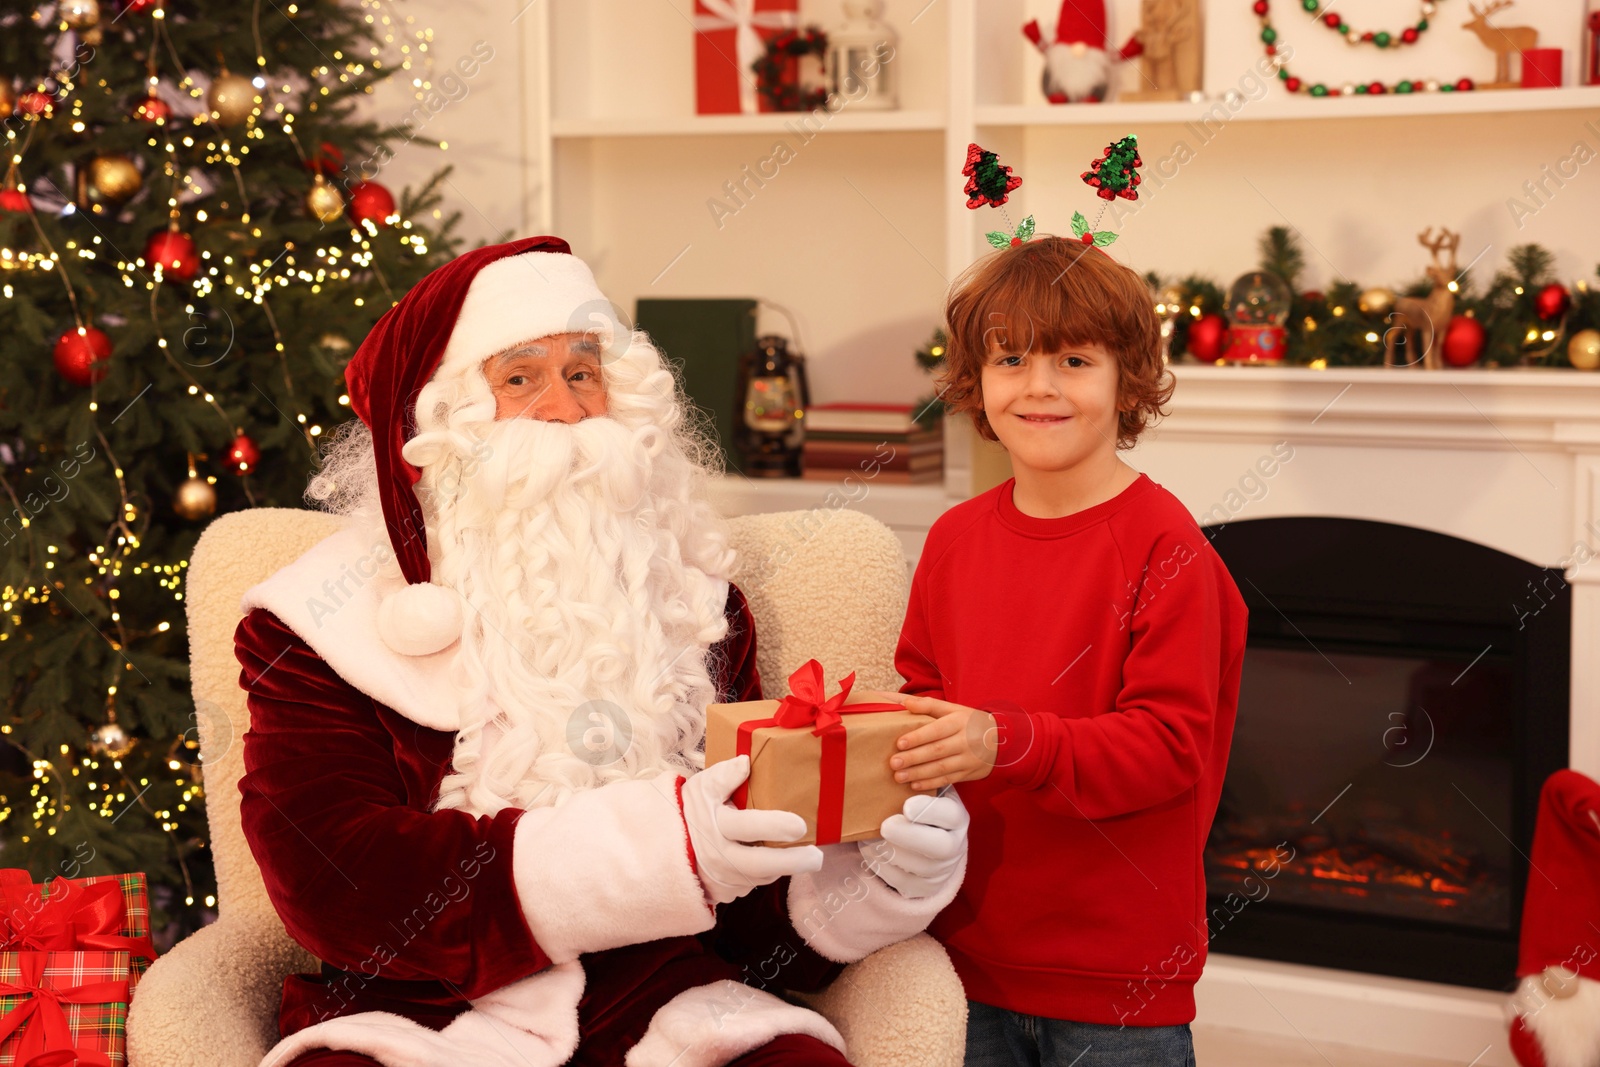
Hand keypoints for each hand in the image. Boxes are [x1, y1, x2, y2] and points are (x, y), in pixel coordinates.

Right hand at [680, 756, 823, 906]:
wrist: (668, 846)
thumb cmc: (690, 811)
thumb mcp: (702, 787)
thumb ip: (724, 775)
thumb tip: (746, 762)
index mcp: (716, 825)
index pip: (748, 826)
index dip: (775, 827)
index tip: (800, 826)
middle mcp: (720, 856)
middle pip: (761, 864)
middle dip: (792, 862)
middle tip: (816, 857)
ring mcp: (723, 878)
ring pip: (761, 877)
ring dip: (782, 867)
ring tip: (804, 858)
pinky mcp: (726, 892)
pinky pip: (753, 884)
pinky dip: (766, 873)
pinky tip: (774, 861)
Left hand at [859, 793, 968, 898]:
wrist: (930, 842)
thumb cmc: (921, 810)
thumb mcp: (926, 794)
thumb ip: (914, 785)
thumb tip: (890, 769)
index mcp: (956, 818)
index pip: (950, 815)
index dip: (930, 811)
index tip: (907, 806)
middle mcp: (955, 845)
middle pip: (940, 846)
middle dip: (911, 836)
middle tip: (885, 826)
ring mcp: (941, 869)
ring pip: (917, 866)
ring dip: (889, 850)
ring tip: (868, 836)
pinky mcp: (924, 887)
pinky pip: (901, 880)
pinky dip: (881, 865)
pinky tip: (869, 849)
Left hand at [891, 695, 996, 790]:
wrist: (1002, 740)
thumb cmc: (970, 722)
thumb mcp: (954, 709)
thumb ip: (929, 705)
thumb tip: (904, 702)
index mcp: (959, 722)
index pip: (936, 730)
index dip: (918, 737)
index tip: (899, 743)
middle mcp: (965, 741)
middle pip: (937, 751)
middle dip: (913, 758)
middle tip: (894, 763)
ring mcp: (968, 759)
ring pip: (941, 768)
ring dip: (918, 774)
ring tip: (899, 776)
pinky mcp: (968, 773)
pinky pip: (948, 779)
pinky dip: (930, 783)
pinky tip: (914, 785)